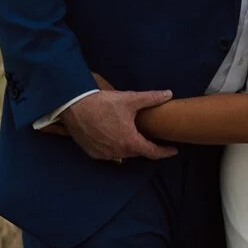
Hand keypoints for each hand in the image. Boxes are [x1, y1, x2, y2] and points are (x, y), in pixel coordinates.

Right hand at [61, 87, 176, 161]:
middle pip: (137, 152)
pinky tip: (114, 137)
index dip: (165, 152)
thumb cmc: (103, 103)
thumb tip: (168, 93)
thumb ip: (151, 98)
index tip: (173, 150)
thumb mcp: (130, 99)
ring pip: (123, 154)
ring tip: (131, 135)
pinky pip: (108, 154)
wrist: (75, 106)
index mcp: (130, 142)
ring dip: (128, 146)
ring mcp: (104, 154)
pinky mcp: (93, 153)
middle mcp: (118, 152)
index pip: (153, 152)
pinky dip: (114, 148)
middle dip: (145, 145)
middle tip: (149, 136)